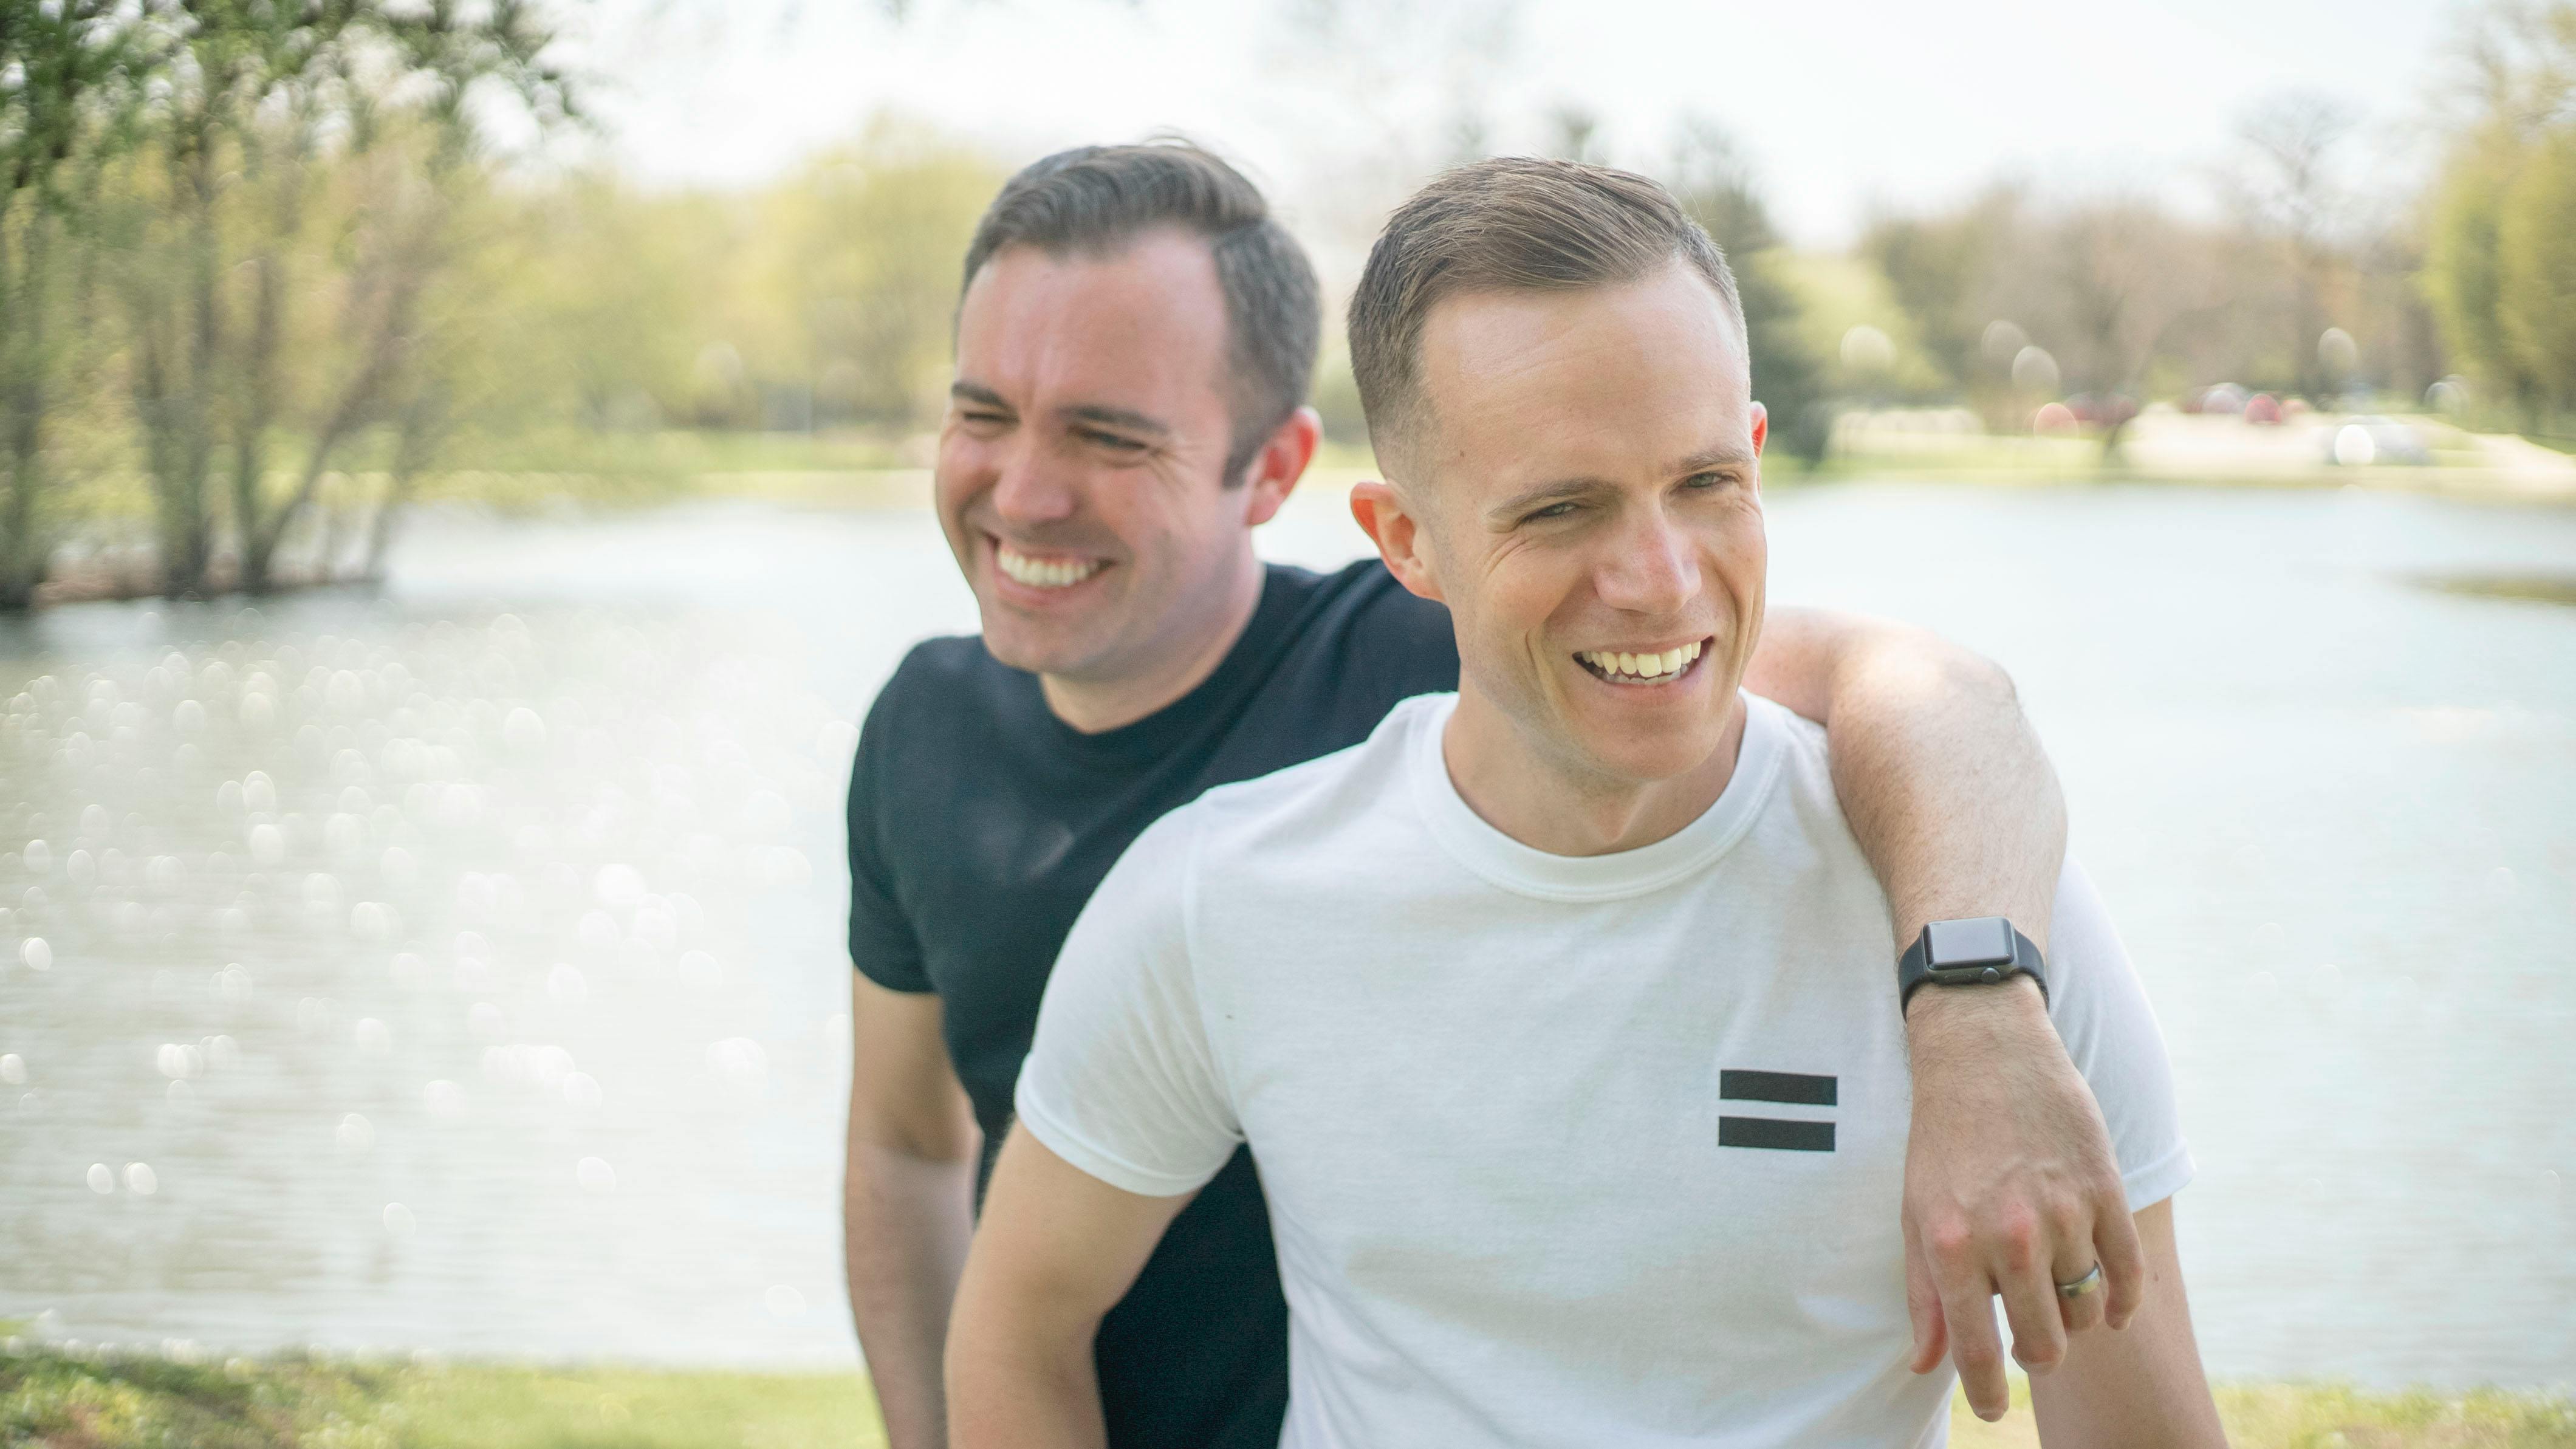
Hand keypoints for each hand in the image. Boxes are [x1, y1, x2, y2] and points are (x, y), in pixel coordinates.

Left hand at [1899, 978, 2143, 1422]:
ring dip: (2072, 1317)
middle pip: (2045, 1343)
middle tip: (2029, 1345)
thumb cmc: (1942, 1138)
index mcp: (1952, 1244)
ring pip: (2084, 1311)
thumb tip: (1928, 1366)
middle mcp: (2010, 1234)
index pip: (1977, 1352)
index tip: (1994, 1408)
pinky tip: (2107, 1306)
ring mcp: (2064, 1212)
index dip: (1988, 1394)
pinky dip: (2121, 1302)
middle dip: (2037, 1357)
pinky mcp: (2106, 1189)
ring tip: (2053, 1295)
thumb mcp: (1914, 1213)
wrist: (1984, 1051)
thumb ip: (1924, 1294)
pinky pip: (2127, 1275)